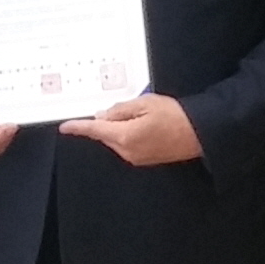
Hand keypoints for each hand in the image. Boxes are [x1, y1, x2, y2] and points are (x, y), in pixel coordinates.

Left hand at [61, 95, 201, 166]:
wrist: (199, 134)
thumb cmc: (175, 116)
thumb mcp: (145, 103)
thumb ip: (120, 110)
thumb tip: (103, 116)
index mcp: (124, 136)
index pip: (95, 130)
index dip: (79, 127)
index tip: (66, 127)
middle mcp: (126, 151)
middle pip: (105, 134)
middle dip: (108, 121)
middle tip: (129, 108)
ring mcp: (135, 157)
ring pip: (116, 139)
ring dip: (120, 127)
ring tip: (144, 116)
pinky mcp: (143, 160)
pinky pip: (127, 145)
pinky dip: (129, 134)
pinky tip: (145, 126)